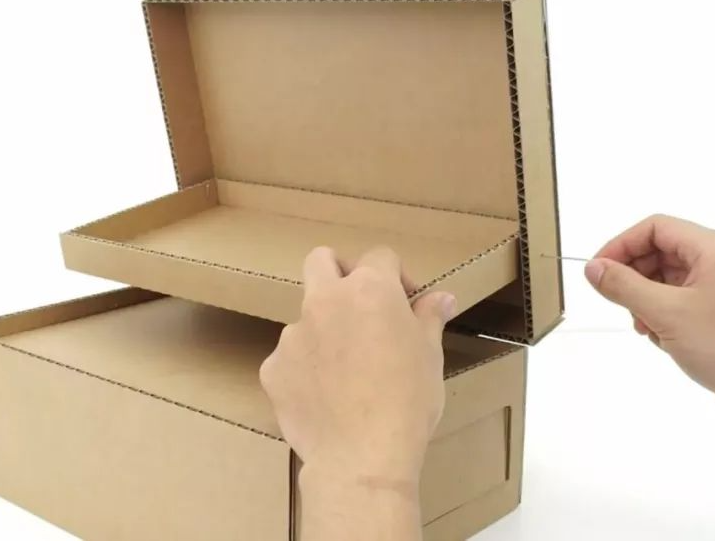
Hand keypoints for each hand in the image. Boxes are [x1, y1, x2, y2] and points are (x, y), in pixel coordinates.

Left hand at [259, 246, 456, 539]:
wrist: (361, 457)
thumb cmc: (406, 403)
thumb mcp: (430, 356)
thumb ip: (428, 317)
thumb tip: (441, 298)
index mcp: (369, 289)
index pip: (380, 257)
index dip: (397, 276)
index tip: (407, 303)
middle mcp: (325, 301)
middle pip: (322, 260)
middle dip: (340, 273)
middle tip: (360, 306)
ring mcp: (293, 334)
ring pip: (305, 316)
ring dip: (324, 331)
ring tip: (347, 371)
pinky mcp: (273, 368)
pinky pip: (288, 359)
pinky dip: (305, 370)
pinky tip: (325, 397)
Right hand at [587, 214, 714, 444]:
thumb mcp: (665, 313)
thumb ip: (623, 286)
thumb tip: (593, 268)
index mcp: (714, 248)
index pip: (655, 228)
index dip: (621, 245)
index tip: (598, 272)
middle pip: (660, 252)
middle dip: (634, 277)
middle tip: (620, 304)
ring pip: (667, 279)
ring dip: (646, 301)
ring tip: (646, 328)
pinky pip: (680, 301)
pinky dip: (663, 316)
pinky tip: (662, 339)